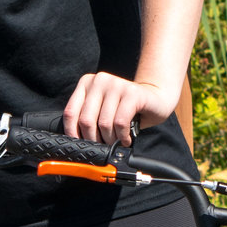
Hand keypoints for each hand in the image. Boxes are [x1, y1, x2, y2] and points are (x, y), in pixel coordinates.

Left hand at [63, 73, 179, 145]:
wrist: (155, 98)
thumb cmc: (126, 109)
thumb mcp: (102, 110)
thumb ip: (88, 117)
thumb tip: (76, 141)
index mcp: (87, 83)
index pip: (70, 112)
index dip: (72, 132)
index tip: (80, 145)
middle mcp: (100, 80)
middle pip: (86, 119)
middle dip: (94, 139)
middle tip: (103, 146)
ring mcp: (117, 84)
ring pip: (104, 123)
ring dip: (110, 140)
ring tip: (116, 142)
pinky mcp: (132, 93)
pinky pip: (120, 122)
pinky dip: (122, 136)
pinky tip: (126, 139)